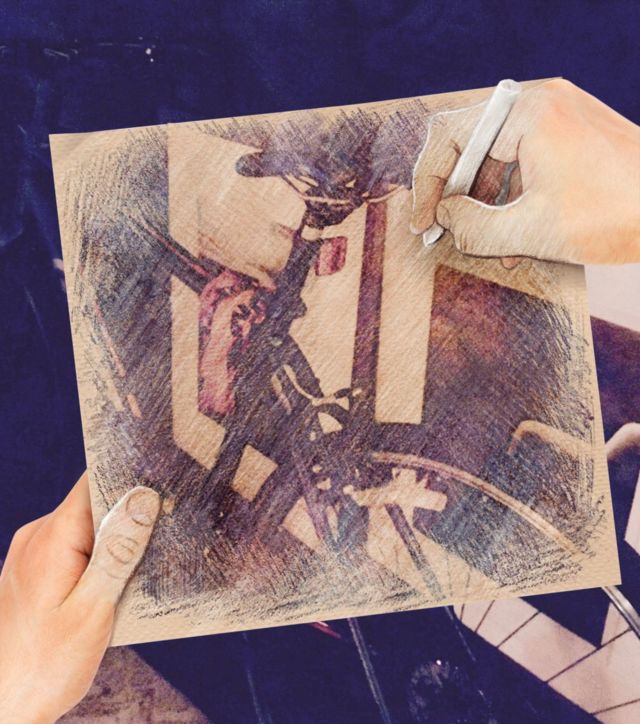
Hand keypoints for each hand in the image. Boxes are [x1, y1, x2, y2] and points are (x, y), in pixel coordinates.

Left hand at [0, 474, 159, 722]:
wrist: (1, 709)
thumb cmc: (45, 666)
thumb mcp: (94, 607)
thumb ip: (119, 549)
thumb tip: (142, 498)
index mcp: (50, 539)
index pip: (94, 483)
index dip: (129, 482)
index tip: (162, 494)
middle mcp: (36, 537)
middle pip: (93, 505)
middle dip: (126, 521)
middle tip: (151, 550)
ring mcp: (30, 553)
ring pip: (85, 527)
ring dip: (112, 545)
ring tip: (125, 578)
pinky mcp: (32, 570)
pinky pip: (72, 547)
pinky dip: (95, 560)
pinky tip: (105, 590)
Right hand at [411, 79, 639, 264]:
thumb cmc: (618, 214)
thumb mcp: (532, 231)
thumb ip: (474, 227)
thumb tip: (443, 218)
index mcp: (527, 114)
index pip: (450, 137)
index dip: (428, 184)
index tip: (423, 222)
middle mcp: (540, 103)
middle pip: (470, 143)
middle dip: (455, 192)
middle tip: (444, 230)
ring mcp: (557, 115)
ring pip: (495, 154)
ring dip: (482, 198)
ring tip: (480, 239)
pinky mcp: (569, 132)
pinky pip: (522, 157)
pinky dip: (508, 192)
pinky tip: (509, 230)